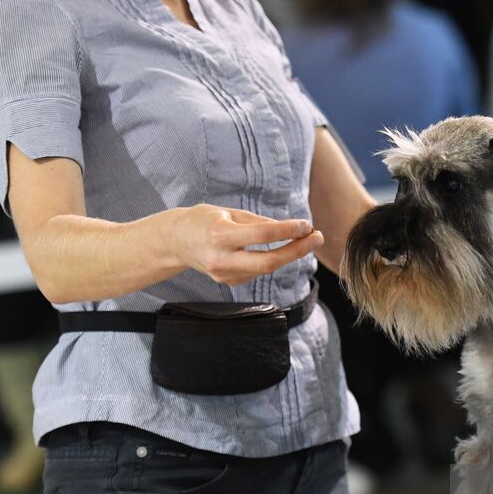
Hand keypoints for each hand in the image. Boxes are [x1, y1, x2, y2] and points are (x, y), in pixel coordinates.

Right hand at [172, 205, 323, 286]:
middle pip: (267, 262)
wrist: (175, 241)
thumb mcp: (228, 212)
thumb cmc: (203, 220)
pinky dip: (270, 260)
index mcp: (220, 235)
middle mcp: (221, 258)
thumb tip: (289, 229)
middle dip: (296, 251)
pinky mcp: (227, 281)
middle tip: (317, 238)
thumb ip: (257, 222)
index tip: (306, 225)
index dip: (287, 231)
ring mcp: (223, 274)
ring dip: (288, 255)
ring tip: (304, 240)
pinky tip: (277, 250)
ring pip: (264, 269)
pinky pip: (256, 272)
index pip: (262, 235)